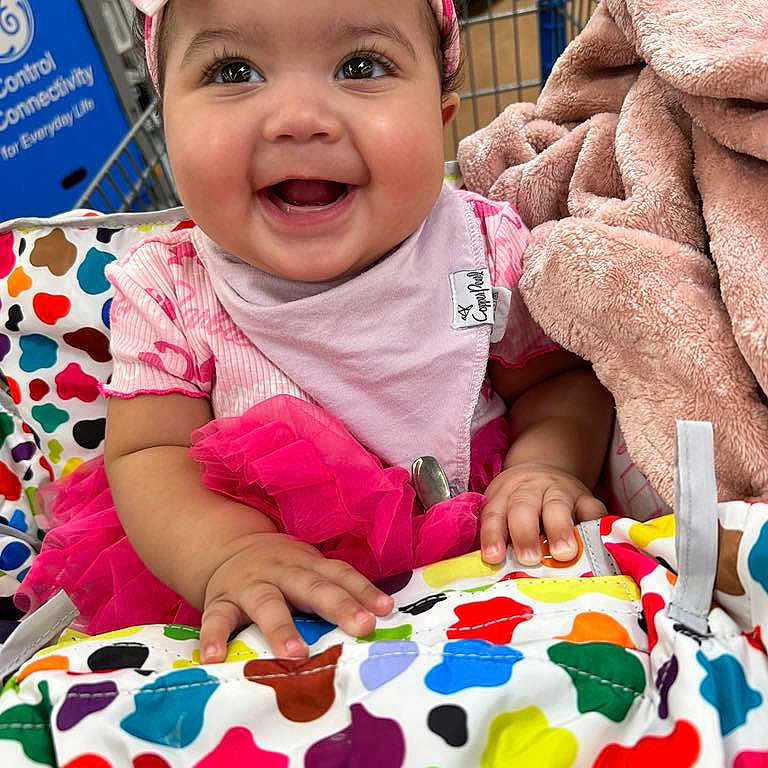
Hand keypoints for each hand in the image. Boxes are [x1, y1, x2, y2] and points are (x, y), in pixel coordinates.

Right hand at [199, 533, 393, 661]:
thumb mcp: (308, 569)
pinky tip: (214, 658)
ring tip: (296, 653)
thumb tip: (378, 619)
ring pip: (267, 604)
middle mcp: (283, 572)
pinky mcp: (221, 601)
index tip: (384, 610)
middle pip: (312, 588)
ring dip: (281, 628)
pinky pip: (217, 618)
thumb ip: (335, 590)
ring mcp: (251, 586)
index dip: (363, 590)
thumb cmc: (282, 569)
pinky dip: (214, 637)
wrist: (227, 546)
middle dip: (338, 606)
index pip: (340, 575)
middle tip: (362, 626)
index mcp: (308, 564)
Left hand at [480, 462, 605, 565]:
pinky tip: (595, 545)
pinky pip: (593, 511)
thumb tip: (498, 569)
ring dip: (560, 531)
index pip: (494, 514)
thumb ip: (501, 537)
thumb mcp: (502, 511)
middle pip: (524, 507)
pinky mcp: (586, 498)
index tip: (493, 557)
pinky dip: (595, 527)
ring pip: (557, 507)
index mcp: (504, 495)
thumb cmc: (518, 504)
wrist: (543, 471)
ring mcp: (560, 492)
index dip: (492, 535)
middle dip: (525, 534)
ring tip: (562, 554)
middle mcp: (530, 490)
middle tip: (528, 558)